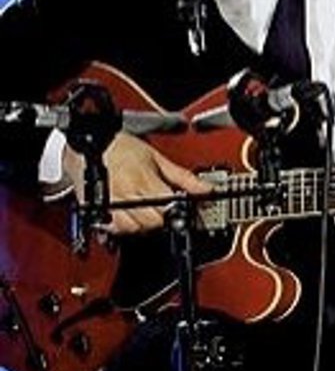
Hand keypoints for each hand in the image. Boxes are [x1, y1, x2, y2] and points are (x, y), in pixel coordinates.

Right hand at [63, 131, 210, 234]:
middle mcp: (125, 194)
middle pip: (151, 222)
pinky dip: (122, 225)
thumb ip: (183, 177)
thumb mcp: (158, 158)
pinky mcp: (96, 209)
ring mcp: (109, 204)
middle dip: (161, 216)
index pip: (168, 208)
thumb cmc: (122, 147)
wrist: (90, 142)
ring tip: (143, 209)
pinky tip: (127, 214)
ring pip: (132, 228)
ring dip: (142, 223)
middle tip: (161, 206)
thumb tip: (206, 189)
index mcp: (143, 181)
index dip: (177, 210)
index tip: (180, 207)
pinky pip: (112, 228)